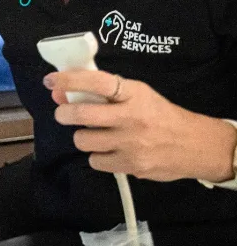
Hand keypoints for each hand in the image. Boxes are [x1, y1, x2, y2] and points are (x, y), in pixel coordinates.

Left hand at [46, 70, 236, 181]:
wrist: (194, 145)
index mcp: (134, 93)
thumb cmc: (159, 115)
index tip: (51, 80)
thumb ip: (104, 93)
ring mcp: (132, 143)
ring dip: (83, 137)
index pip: (96, 82)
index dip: (69, 80)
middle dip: (64, 113)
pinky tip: (110, 151)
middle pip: (82, 114)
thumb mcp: (138, 95)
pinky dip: (97, 156)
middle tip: (63, 114)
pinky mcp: (132, 165)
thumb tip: (61, 92)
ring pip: (84, 140)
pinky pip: (95, 161)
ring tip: (95, 135)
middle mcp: (132, 117)